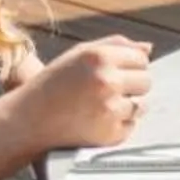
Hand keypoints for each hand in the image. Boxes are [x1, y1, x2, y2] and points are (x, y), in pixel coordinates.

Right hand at [14, 36, 152, 154]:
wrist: (30, 119)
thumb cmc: (55, 83)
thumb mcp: (81, 53)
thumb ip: (116, 45)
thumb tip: (149, 48)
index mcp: (100, 57)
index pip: (141, 59)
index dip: (131, 66)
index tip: (117, 72)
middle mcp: (107, 81)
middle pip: (146, 82)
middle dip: (132, 85)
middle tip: (108, 90)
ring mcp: (110, 109)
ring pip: (141, 106)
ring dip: (126, 106)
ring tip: (99, 106)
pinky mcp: (109, 134)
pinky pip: (131, 127)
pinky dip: (119, 125)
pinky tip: (97, 121)